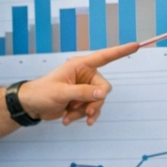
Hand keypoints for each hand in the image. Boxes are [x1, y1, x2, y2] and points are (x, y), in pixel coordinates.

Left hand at [16, 43, 135, 125]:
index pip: (105, 57)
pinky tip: (69, 120)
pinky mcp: (81, 101)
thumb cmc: (41, 92)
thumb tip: (101, 94)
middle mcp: (85, 76)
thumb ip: (82, 93)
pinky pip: (90, 110)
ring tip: (69, 117)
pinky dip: (81, 116)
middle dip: (94, 103)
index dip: (120, 51)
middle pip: (103, 89)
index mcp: (80, 66)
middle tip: (83, 111)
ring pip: (97, 102)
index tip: (135, 45)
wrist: (31, 106)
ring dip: (84, 112)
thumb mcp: (61, 92)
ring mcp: (84, 89)